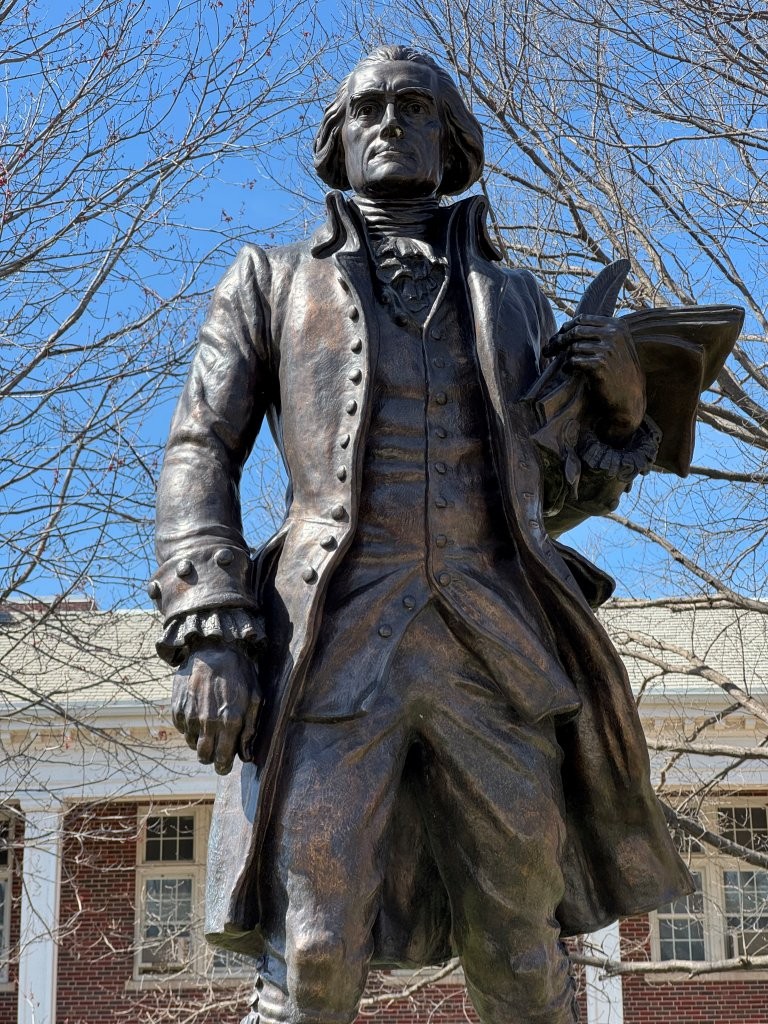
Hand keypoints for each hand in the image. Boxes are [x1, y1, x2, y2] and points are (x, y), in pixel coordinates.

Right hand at [171, 644, 260, 774]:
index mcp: (230, 722)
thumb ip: (251, 730)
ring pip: (192, 744)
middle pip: (204, 757)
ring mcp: (189, 716)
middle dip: (211, 757)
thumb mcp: (255, 698)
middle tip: (217, 749)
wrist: (213, 649)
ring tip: (209, 724)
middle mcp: (207, 723)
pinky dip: (189, 727)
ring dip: (200, 740)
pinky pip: (182, 730)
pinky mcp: (177, 709)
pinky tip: (199, 713)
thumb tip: (247, 757)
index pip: (222, 759)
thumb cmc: (239, 673)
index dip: (223, 765)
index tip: (224, 764)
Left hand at [549, 314, 645, 442]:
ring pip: (573, 346)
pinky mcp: (600, 364)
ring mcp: (608, 348)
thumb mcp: (615, 346)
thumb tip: (565, 329)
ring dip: (563, 356)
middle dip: (558, 341)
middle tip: (547, 351)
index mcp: (617, 325)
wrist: (629, 396)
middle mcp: (613, 333)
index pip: (582, 319)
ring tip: (563, 364)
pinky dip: (568, 365)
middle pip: (575, 331)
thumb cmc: (618, 371)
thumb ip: (598, 334)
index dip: (565, 328)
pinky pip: (574, 360)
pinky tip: (568, 370)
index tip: (555, 338)